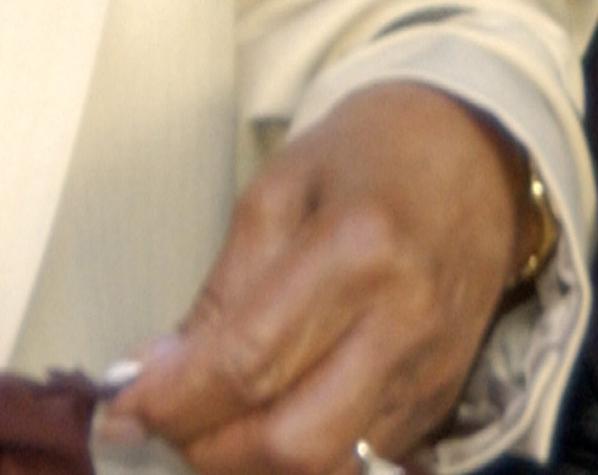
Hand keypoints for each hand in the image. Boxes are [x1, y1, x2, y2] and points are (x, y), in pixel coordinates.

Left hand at [102, 83, 530, 474]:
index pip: (251, 361)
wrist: (478, 157)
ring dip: (252, 464)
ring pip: (330, 467)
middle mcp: (402, 327)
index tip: (120, 410)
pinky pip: (361, 459)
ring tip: (207, 422)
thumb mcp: (279, 189)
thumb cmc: (369, 154)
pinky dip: (302, 455)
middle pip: (295, 443)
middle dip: (212, 451)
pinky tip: (264, 418)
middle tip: (161, 420)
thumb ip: (223, 289)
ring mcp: (430, 376)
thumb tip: (156, 369)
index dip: (175, 399)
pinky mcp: (441, 404)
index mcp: (358, 251)